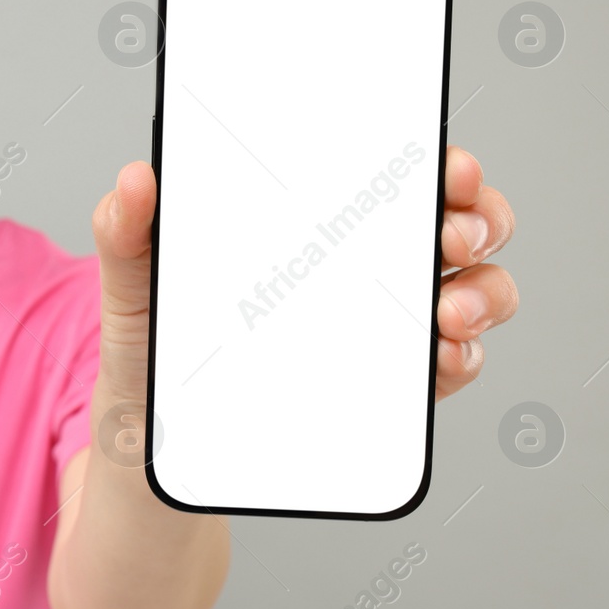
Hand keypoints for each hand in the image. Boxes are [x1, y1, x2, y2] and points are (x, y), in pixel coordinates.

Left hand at [90, 145, 518, 404]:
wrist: (157, 449)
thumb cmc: (154, 348)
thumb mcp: (132, 284)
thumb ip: (126, 230)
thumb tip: (136, 178)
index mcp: (308, 216)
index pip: (388, 169)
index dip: (435, 159)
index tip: (449, 167)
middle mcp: (360, 261)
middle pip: (453, 221)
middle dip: (478, 218)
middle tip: (452, 237)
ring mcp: (382, 322)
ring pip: (472, 289)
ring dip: (483, 292)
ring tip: (448, 310)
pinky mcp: (388, 386)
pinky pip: (451, 365)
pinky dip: (461, 359)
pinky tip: (440, 359)